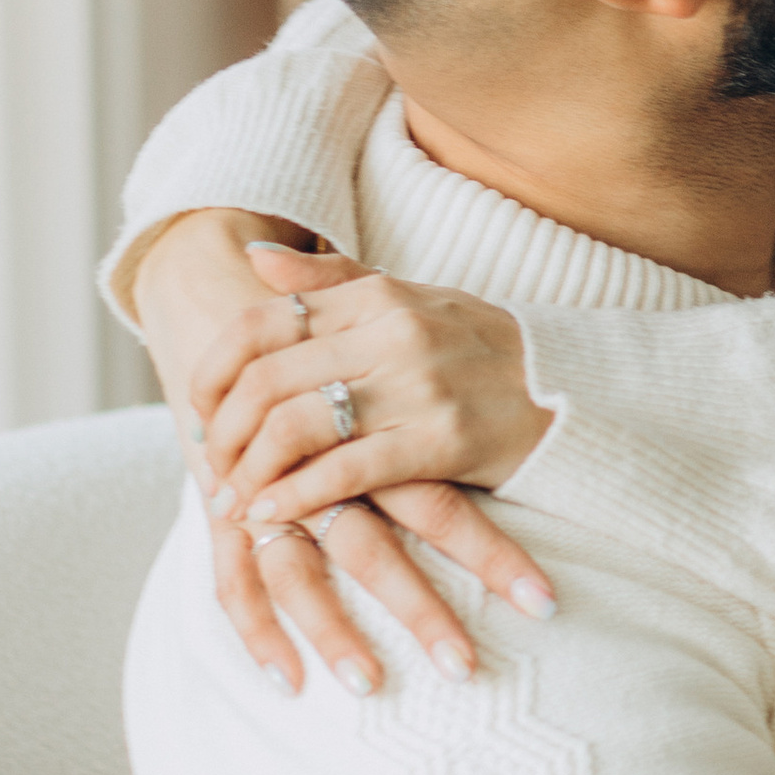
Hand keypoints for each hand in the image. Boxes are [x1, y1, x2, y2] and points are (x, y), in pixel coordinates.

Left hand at [194, 248, 556, 536]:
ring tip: (233, 500)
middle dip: (223, 431)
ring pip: (296, 426)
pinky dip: (295, 497)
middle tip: (210, 465)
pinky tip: (270, 515)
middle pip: (267, 380)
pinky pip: (346, 472)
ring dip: (250, 470)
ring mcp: (418, 387)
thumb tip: (255, 258)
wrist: (574, 389)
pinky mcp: (443, 441)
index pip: (262, 323)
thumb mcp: (410, 299)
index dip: (213, 370)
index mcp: (377, 295)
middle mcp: (392, 333)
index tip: (200, 408)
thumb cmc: (481, 349)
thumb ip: (332, 282)